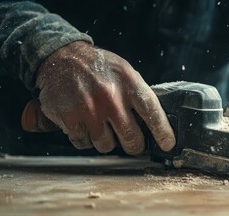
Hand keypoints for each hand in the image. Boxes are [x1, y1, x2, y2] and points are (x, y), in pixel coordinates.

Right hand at [36, 41, 175, 153]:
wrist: (61, 57)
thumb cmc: (97, 66)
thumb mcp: (124, 72)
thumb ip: (138, 95)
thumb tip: (153, 124)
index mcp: (129, 83)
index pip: (152, 113)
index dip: (163, 132)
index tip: (167, 144)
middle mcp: (111, 97)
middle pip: (132, 138)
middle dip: (134, 145)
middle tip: (132, 142)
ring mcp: (90, 110)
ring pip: (107, 146)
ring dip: (106, 141)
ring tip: (102, 125)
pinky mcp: (71, 119)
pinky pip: (84, 143)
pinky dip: (86, 138)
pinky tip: (85, 123)